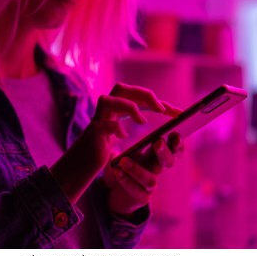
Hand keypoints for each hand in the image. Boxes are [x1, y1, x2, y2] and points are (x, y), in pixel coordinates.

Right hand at [50, 83, 179, 203]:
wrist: (79, 166)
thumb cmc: (102, 150)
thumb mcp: (121, 133)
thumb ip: (136, 121)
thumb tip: (164, 115)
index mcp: (113, 109)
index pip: (135, 96)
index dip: (156, 101)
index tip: (176, 112)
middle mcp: (104, 111)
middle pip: (121, 89)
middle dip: (143, 95)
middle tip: (161, 109)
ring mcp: (96, 121)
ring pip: (108, 100)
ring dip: (128, 107)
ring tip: (142, 121)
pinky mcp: (92, 135)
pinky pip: (103, 125)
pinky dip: (115, 128)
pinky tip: (124, 136)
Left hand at [102, 133, 183, 217]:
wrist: (113, 190)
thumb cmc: (124, 166)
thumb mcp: (129, 152)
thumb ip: (132, 143)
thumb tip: (127, 128)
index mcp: (156, 157)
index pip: (173, 150)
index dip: (177, 143)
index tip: (175, 133)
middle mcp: (157, 171)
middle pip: (167, 163)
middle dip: (164, 152)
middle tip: (158, 142)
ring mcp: (150, 186)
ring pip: (150, 180)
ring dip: (137, 169)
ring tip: (123, 161)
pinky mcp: (141, 198)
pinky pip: (135, 190)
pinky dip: (126, 181)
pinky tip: (117, 172)